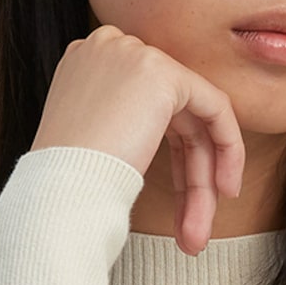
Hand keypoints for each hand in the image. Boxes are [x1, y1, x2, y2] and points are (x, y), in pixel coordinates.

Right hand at [30, 25, 245, 254]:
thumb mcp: (93, 141)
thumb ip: (128, 127)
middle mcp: (110, 48)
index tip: (179, 205)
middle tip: (192, 233)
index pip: (148, 108)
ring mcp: (135, 55)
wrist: (58, 187)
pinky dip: (227, 149)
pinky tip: (223, 191)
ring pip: (194, 119)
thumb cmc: (65, 181)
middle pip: (172, 117)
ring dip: (203, 181)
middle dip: (189, 178)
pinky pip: (215, 108)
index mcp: (88, 62)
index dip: (171, 158)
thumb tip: (164, 144)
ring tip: (198, 236)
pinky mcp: (162, 73)